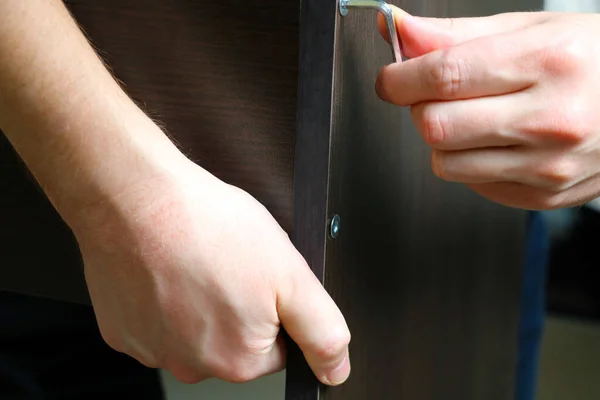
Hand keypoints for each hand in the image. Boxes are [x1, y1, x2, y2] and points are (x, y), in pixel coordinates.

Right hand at [70, 158, 350, 384]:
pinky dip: (162, 297)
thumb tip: (336, 369)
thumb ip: (321, 331)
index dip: (275, 306)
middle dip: (237, 306)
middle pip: (233, 342)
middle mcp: (192, 365)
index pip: (277, 347)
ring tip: (196, 260)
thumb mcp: (290, 275)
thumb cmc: (207, 228)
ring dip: (197, 301)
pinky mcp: (120, 329)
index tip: (259, 277)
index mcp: (239, 359)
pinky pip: (154, 320)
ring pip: (192, 331)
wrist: (136, 198)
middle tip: (227, 263)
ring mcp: (151, 348)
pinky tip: (165, 267)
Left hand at [376, 8, 599, 209]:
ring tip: (475, 117)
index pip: (445, 75)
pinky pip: (471, 184)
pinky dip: (469, 162)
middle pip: (436, 126)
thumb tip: (397, 30)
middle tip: (437, 95)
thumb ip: (453, 34)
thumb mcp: (526, 30)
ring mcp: (547, 166)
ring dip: (443, 140)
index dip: (400, 78)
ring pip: (446, 163)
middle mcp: (550, 120)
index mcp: (548, 63)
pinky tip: (497, 141)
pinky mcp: (541, 195)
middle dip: (420, 109)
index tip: (390, 78)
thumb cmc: (588, 60)